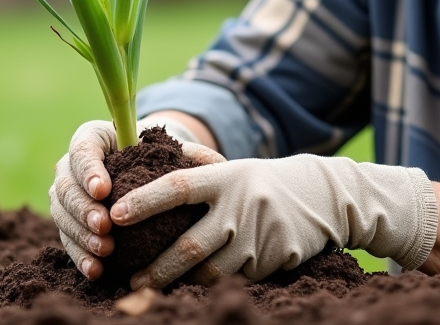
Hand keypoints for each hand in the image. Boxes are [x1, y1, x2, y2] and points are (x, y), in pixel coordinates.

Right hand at [49, 118, 224, 278]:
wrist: (147, 175)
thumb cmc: (161, 158)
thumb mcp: (174, 150)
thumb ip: (190, 153)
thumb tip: (212, 163)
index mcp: (94, 137)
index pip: (82, 149)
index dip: (89, 170)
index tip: (104, 190)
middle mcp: (72, 165)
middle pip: (64, 184)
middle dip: (82, 208)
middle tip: (104, 225)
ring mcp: (68, 195)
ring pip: (61, 213)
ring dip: (80, 234)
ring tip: (104, 249)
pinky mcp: (69, 222)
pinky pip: (66, 239)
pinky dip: (79, 255)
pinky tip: (96, 270)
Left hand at [109, 154, 437, 288]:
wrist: (322, 196)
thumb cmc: (263, 181)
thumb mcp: (234, 166)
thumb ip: (196, 164)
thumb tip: (152, 150)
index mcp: (224, 178)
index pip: (177, 188)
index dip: (145, 200)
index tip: (117, 212)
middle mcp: (239, 207)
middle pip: (189, 246)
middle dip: (156, 266)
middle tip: (129, 277)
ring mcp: (256, 237)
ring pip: (209, 271)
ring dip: (179, 284)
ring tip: (150, 288)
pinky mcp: (271, 261)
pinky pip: (233, 279)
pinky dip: (210, 285)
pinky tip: (190, 290)